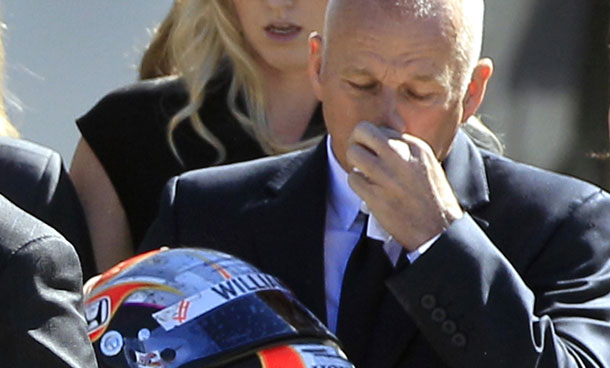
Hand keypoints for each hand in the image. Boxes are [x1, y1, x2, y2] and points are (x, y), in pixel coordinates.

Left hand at [346, 121, 462, 250]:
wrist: (440, 229)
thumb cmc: (435, 200)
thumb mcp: (428, 165)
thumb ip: (407, 151)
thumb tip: (382, 143)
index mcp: (416, 147)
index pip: (382, 129)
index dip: (375, 141)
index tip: (376, 152)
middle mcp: (400, 156)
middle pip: (362, 131)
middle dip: (357, 142)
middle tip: (360, 155)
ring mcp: (386, 175)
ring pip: (353, 153)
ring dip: (355, 164)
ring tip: (364, 174)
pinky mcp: (376, 195)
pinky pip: (353, 179)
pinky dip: (357, 184)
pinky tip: (368, 191)